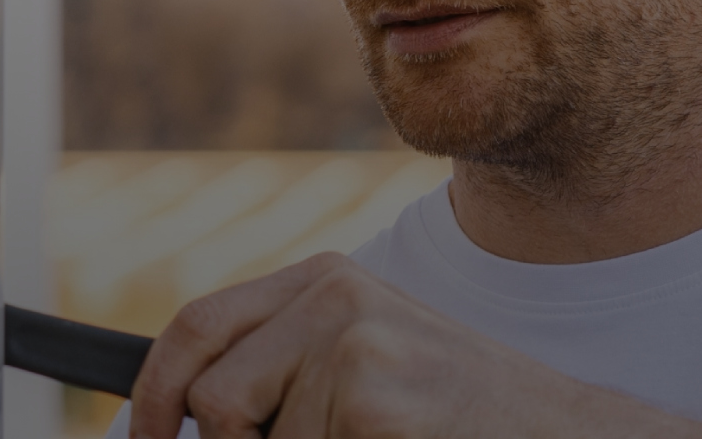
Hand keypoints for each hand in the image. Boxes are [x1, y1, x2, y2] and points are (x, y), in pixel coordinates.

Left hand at [130, 252, 701, 438]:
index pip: (197, 324)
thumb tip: (185, 411)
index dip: (155, 392)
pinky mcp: (372, 397)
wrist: (546, 422)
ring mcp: (353, 343)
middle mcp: (331, 296)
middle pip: (212, 395)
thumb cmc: (442, 398)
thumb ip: (276, 362)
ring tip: (367, 438)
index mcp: (321, 279)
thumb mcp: (355, 354)